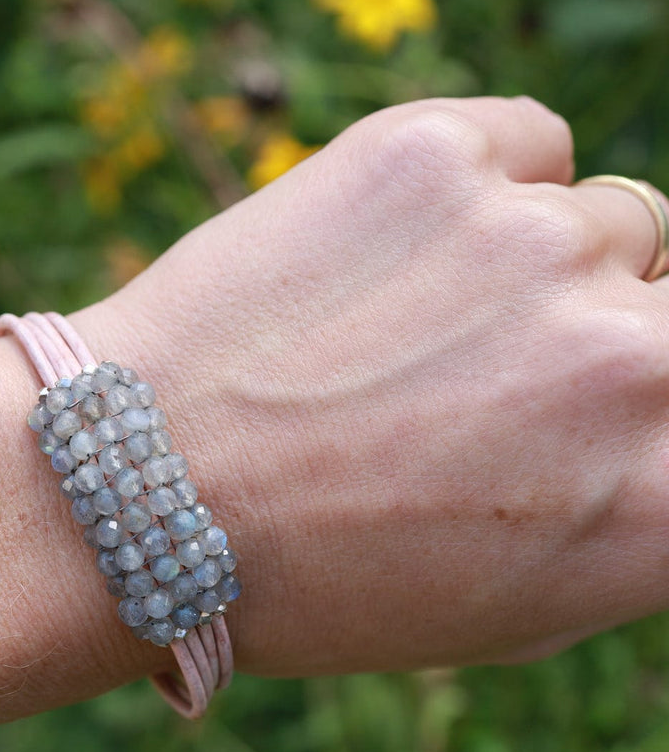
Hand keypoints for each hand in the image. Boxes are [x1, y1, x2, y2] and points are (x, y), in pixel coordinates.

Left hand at [73, 96, 668, 676]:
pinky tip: (386, 253)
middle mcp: (632, 364)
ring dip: (531, 268)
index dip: (654, 405)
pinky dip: (480, 190)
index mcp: (665, 506)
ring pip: (607, 221)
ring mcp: (535, 243)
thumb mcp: (510, 606)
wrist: (137, 495)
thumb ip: (632, 510)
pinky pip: (529, 145)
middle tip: (495, 374)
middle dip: (610, 337)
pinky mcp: (434, 155)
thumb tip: (662, 423)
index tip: (605, 401)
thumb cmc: (315, 577)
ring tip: (405, 327)